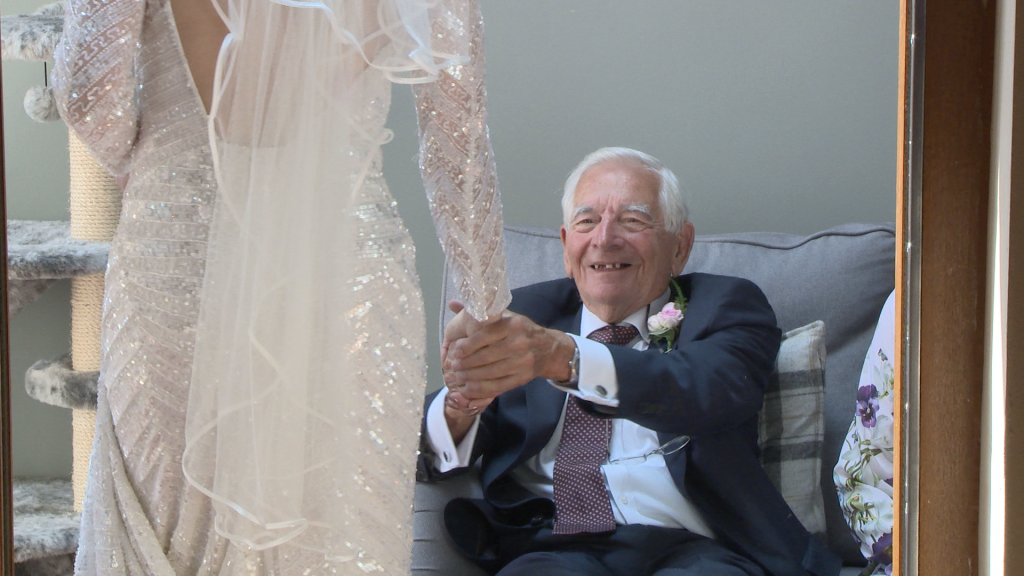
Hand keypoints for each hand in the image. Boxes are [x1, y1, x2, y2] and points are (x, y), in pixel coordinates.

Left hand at [445, 310, 575, 399]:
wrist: (549, 349)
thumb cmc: (521, 331)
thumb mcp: (505, 316)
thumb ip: (479, 313)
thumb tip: (453, 303)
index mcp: (512, 325)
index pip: (485, 335)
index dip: (467, 345)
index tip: (454, 351)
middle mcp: (519, 343)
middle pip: (486, 356)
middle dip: (465, 363)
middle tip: (453, 367)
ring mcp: (522, 362)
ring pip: (490, 373)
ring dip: (470, 377)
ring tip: (458, 377)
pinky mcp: (523, 378)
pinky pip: (498, 386)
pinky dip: (481, 389)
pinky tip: (469, 388)